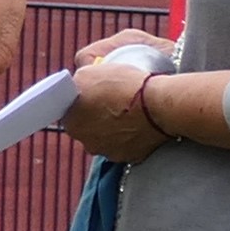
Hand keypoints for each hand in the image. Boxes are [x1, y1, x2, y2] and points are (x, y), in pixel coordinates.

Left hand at [63, 33, 172, 163]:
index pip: (70, 113)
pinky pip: (128, 145)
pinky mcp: (131, 157)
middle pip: (89, 127)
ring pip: (108, 138)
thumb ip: (76, 83)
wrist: (159, 104)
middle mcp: (87, 143)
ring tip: (129, 111)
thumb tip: (74, 86)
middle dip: (97, 116)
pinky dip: (132, 135)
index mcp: (71, 124)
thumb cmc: (123, 86)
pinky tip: (140, 122)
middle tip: (113, 100)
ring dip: (114, 127)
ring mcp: (109, 152)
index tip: (93, 94)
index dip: (82, 102)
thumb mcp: (89, 72)